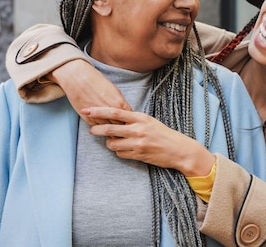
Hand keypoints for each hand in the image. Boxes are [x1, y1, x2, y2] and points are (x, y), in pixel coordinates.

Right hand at [49, 59, 131, 124]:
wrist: (78, 78)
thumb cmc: (96, 81)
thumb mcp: (114, 90)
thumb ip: (120, 102)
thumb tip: (124, 111)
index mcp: (119, 104)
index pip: (129, 118)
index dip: (129, 120)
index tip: (127, 121)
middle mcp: (111, 112)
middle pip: (120, 126)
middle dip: (121, 126)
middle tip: (120, 126)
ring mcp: (99, 117)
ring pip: (109, 129)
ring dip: (110, 128)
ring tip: (110, 126)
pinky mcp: (89, 119)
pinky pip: (98, 127)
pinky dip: (100, 126)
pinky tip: (100, 123)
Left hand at [83, 107, 214, 176]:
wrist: (178, 149)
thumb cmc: (163, 134)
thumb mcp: (149, 121)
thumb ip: (133, 120)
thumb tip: (114, 119)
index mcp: (140, 118)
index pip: (114, 112)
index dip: (98, 111)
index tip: (87, 110)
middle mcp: (138, 129)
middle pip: (110, 128)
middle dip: (97, 129)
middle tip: (91, 130)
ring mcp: (138, 143)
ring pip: (113, 144)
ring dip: (110, 144)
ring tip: (115, 142)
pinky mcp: (138, 155)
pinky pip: (120, 154)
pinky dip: (120, 152)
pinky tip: (127, 150)